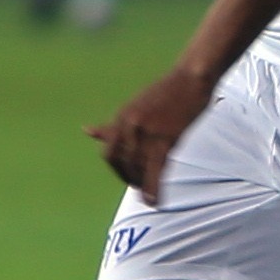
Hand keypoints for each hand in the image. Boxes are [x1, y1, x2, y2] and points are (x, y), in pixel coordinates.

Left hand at [86, 68, 214, 203]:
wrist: (192, 77)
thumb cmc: (167, 91)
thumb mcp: (135, 106)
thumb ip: (113, 125)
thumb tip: (87, 131)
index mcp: (122, 117)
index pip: (109, 152)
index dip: (117, 169)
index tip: (128, 176)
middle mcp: (129, 124)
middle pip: (122, 163)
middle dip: (129, 177)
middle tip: (140, 186)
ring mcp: (146, 131)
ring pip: (137, 169)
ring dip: (141, 186)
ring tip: (150, 195)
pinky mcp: (165, 137)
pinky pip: (155, 170)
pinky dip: (153, 188)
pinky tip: (155, 201)